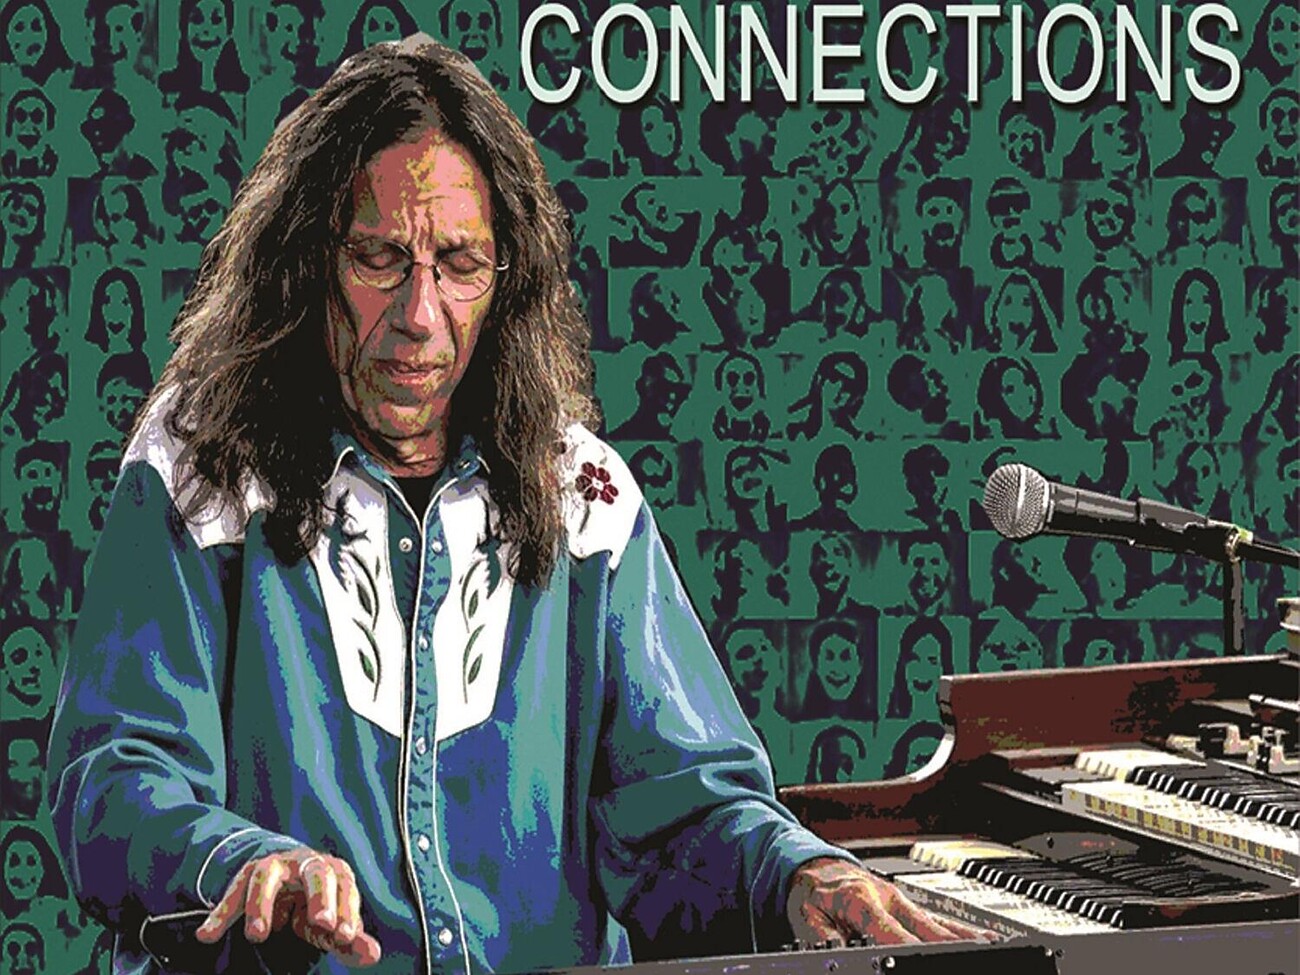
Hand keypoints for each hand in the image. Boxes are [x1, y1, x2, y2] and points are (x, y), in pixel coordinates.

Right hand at [195, 847, 380, 966]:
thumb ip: (351, 940)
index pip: (346, 886)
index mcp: (334, 872)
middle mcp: (307, 863)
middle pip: (316, 871)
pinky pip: (233, 892)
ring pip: (267, 876)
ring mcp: (276, 866)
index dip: (347, 909)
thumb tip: (373, 955)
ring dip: (261, 905)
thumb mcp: (333, 923)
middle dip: (320, 896)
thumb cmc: (317, 904)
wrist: (286, 874)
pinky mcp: (248, 875)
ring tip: (257, 936)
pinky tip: (207, 936)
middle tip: (321, 924)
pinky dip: (220, 913)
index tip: (343, 935)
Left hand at [786, 857, 993, 945]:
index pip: (890, 932)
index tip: (920, 964)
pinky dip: (962, 931)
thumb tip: (840, 953)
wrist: (814, 864)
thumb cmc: (811, 891)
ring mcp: (901, 900)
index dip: (907, 951)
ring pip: (938, 922)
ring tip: (990, 950)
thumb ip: (823, 939)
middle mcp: (886, 896)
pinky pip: (939, 919)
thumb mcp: (804, 917)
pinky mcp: (908, 905)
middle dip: (948, 948)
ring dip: (964, 938)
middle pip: (925, 928)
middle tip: (970, 960)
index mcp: (859, 899)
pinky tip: (984, 939)